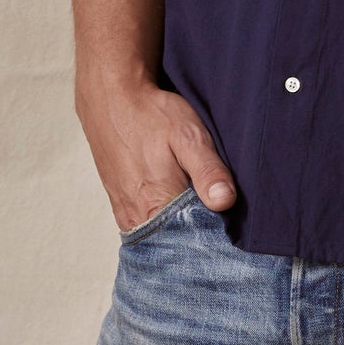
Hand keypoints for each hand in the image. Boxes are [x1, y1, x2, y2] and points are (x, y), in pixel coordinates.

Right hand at [75, 78, 237, 231]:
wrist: (112, 100)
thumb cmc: (152, 115)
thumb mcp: (188, 135)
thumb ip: (207, 170)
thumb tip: (225, 202)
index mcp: (157, 205)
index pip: (194, 240)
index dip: (215, 236)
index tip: (231, 228)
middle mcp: (138, 219)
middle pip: (176, 244)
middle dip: (199, 238)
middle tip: (219, 220)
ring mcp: (126, 216)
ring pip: (161, 238)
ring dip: (181, 231)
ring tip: (200, 213)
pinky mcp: (120, 208)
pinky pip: (147, 229)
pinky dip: (165, 225)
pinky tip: (179, 210)